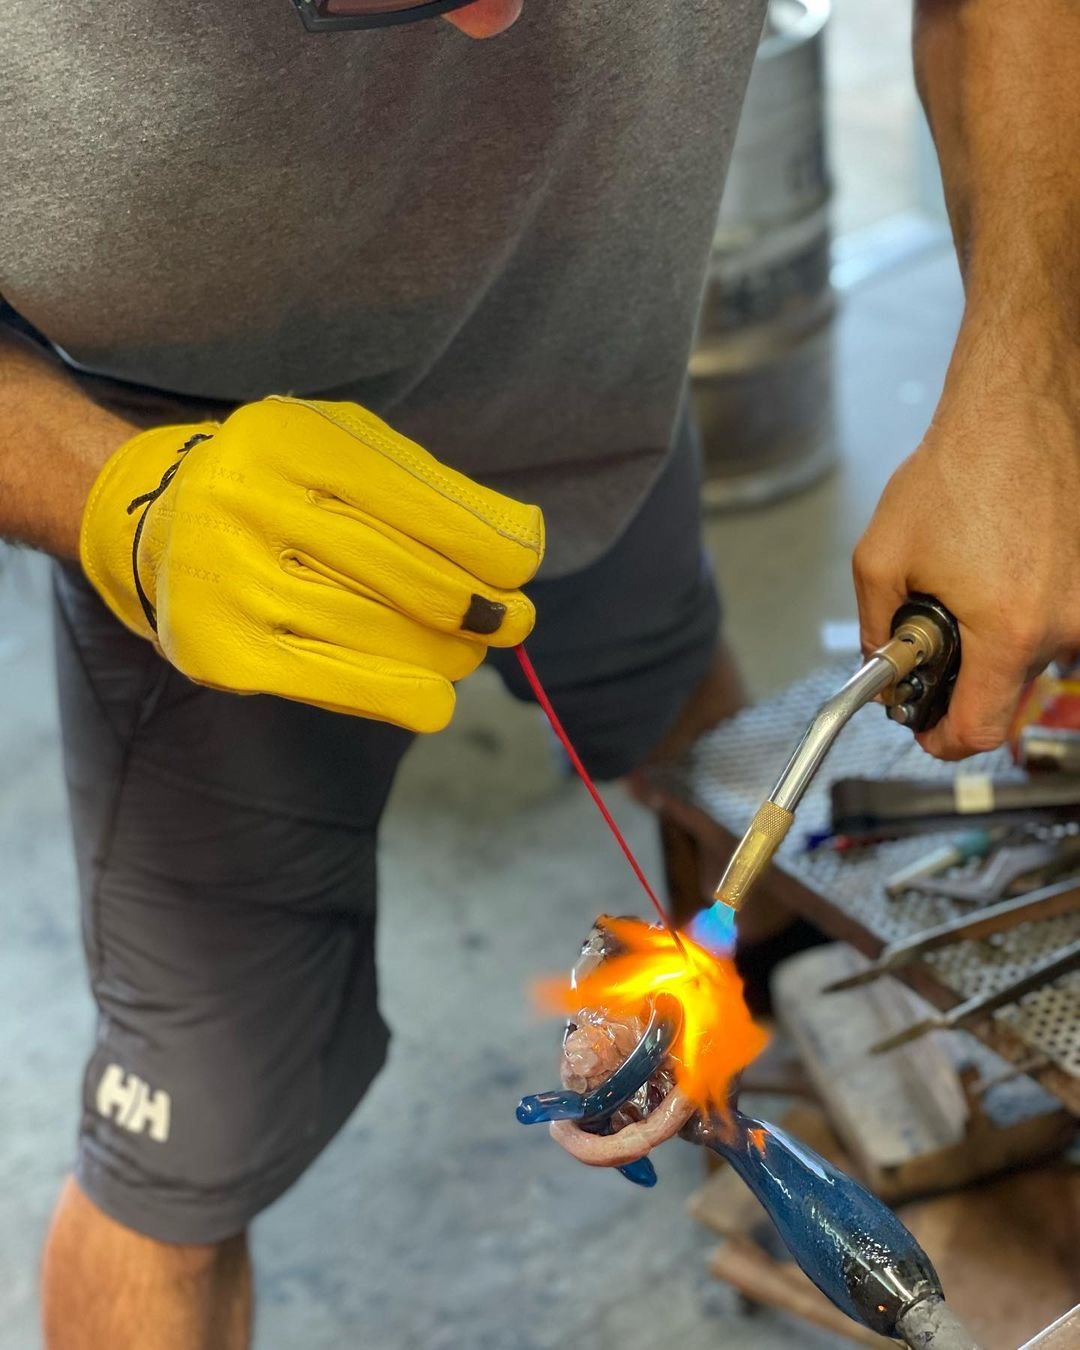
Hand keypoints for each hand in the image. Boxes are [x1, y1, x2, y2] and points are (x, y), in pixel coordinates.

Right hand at [80, 396, 543, 731]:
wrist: (158, 524)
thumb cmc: (283, 485)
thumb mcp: (344, 451)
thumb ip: (429, 486)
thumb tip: (524, 542)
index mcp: (290, 440)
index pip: (423, 504)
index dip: (491, 547)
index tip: (524, 568)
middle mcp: (250, 504)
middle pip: (412, 576)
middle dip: (481, 607)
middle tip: (514, 621)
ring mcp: (230, 584)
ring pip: (384, 636)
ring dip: (449, 653)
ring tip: (468, 650)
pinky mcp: (221, 653)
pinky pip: (339, 685)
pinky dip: (404, 696)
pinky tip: (437, 696)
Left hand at [853, 355, 1079, 758]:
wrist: (1016, 412)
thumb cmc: (958, 471)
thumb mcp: (882, 557)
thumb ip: (874, 628)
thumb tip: (879, 666)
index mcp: (1010, 630)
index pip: (983, 728)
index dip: (945, 741)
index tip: (928, 733)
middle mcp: (1065, 624)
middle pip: (1007, 689)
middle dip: (965, 672)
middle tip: (933, 629)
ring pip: (1032, 653)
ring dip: (996, 636)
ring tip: (970, 579)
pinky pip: (1057, 619)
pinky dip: (1023, 608)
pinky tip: (1000, 566)